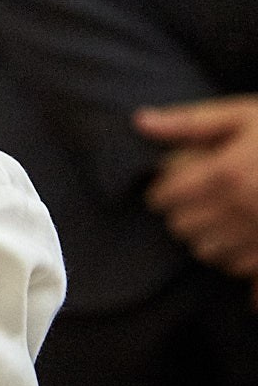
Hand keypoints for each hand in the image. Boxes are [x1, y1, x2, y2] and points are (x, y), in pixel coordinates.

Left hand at [140, 95, 257, 298]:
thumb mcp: (242, 115)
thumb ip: (190, 122)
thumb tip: (141, 122)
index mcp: (227, 174)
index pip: (168, 197)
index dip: (162, 191)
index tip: (169, 185)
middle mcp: (243, 209)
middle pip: (184, 228)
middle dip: (181, 214)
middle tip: (193, 200)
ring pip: (208, 252)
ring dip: (206, 237)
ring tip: (218, 218)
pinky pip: (241, 270)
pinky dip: (234, 259)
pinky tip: (242, 241)